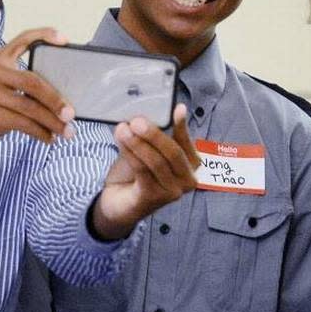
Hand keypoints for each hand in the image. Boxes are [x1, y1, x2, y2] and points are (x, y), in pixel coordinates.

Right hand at [0, 28, 72, 158]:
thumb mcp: (2, 88)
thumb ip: (25, 87)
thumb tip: (64, 101)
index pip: (23, 39)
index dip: (44, 35)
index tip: (65, 40)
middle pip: (32, 81)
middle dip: (56, 99)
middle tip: (71, 113)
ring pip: (29, 107)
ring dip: (52, 122)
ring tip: (67, 132)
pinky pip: (22, 124)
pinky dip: (40, 132)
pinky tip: (49, 138)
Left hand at [90, 104, 200, 239]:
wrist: (119, 203)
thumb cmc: (137, 174)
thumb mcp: (147, 151)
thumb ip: (152, 137)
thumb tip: (145, 116)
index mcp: (191, 165)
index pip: (186, 143)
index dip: (182, 126)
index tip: (177, 109)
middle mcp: (187, 181)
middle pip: (173, 152)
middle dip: (154, 134)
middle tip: (137, 121)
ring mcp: (172, 192)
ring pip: (155, 162)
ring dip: (137, 143)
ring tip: (123, 129)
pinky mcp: (154, 198)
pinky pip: (142, 171)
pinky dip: (130, 154)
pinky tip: (121, 142)